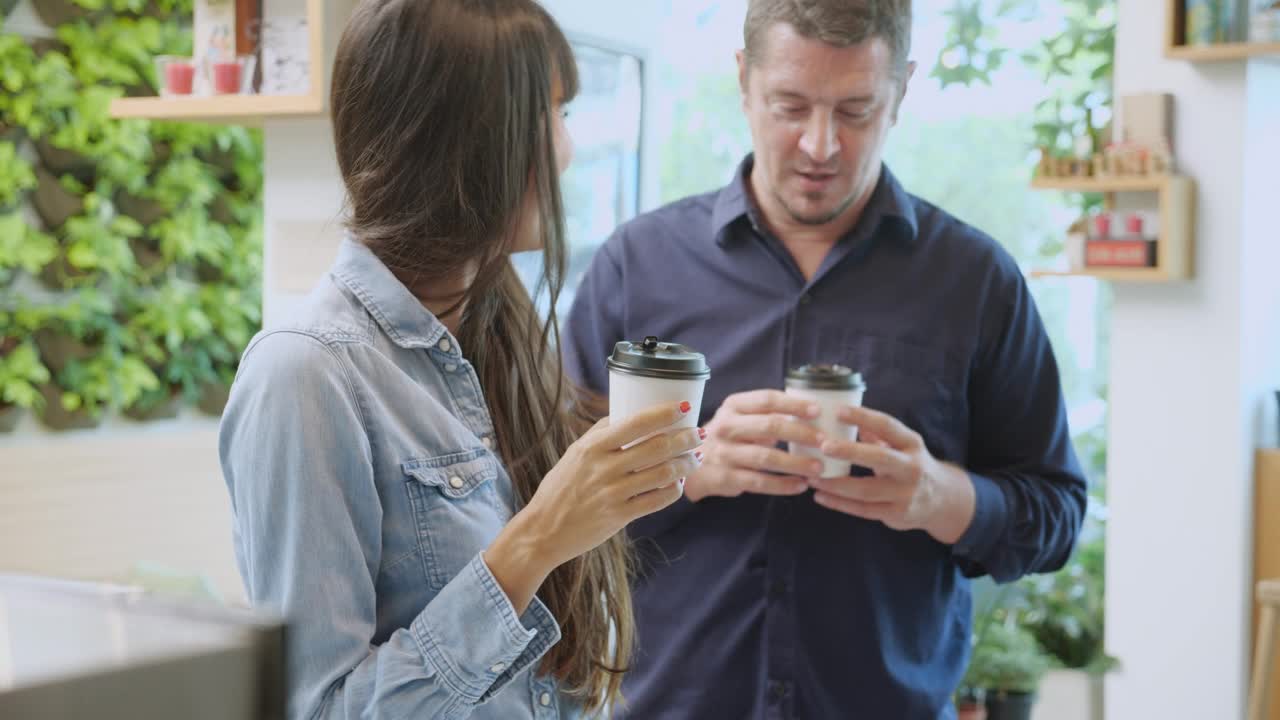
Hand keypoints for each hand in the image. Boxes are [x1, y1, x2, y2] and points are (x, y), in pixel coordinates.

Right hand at [490, 401, 703, 586]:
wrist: (544, 529)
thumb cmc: (561, 487)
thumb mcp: (575, 453)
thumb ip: (601, 433)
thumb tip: (630, 414)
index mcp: (593, 447)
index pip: (636, 423)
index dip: (665, 413)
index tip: (685, 406)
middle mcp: (603, 468)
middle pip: (657, 448)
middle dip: (685, 438)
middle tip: (699, 433)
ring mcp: (613, 494)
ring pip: (663, 474)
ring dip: (686, 464)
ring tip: (696, 457)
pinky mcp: (619, 517)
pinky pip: (657, 500)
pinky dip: (674, 490)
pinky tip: (679, 483)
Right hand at [684, 390, 827, 502]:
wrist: (691, 465)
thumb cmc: (728, 437)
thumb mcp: (740, 418)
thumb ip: (767, 415)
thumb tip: (812, 415)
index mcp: (733, 406)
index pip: (767, 400)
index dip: (794, 405)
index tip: (817, 411)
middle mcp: (726, 427)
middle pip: (769, 427)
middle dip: (801, 433)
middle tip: (824, 441)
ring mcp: (724, 453)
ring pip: (765, 458)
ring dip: (795, 463)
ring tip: (819, 467)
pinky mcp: (726, 477)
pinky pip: (759, 483)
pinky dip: (782, 485)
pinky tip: (800, 485)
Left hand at [807, 405, 975, 544]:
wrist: (943, 501)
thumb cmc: (912, 465)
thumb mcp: (903, 446)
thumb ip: (877, 433)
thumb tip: (845, 414)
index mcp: (912, 444)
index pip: (888, 426)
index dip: (864, 417)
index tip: (838, 411)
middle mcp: (911, 468)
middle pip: (880, 458)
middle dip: (850, 451)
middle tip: (823, 445)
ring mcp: (905, 494)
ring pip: (866, 489)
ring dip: (835, 484)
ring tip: (812, 476)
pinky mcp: (896, 514)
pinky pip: (863, 510)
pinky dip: (839, 504)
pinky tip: (820, 496)